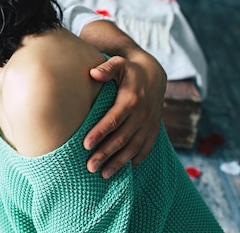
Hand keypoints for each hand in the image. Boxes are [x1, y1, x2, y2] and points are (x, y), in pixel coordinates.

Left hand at [83, 55, 165, 178]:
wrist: (155, 74)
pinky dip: (135, 161)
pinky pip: (145, 149)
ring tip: (103, 175)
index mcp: (131, 100)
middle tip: (89, 167)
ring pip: (133, 148)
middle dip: (105, 154)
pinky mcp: (154, 130)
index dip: (100, 132)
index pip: (113, 120)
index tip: (85, 145)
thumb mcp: (119, 64)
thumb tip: (93, 72)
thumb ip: (106, 68)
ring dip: (119, 163)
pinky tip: (124, 172)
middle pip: (122, 138)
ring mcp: (149, 125)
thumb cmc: (129, 70)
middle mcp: (142, 115)